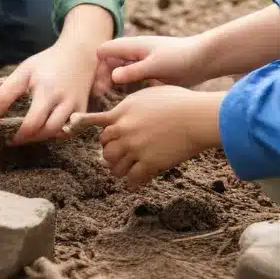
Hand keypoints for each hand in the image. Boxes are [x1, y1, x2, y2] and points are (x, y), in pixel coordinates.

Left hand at [0, 36, 97, 144]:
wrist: (79, 54)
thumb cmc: (47, 62)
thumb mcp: (23, 72)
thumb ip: (5, 93)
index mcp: (47, 91)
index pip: (32, 123)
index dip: (18, 135)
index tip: (6, 137)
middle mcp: (64, 102)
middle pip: (47, 132)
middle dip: (30, 139)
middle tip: (15, 138)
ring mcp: (77, 108)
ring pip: (59, 134)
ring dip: (42, 137)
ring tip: (28, 133)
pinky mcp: (83, 112)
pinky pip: (69, 131)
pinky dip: (56, 134)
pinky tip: (45, 128)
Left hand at [73, 86, 222, 188]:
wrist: (195, 117)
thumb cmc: (178, 101)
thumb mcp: (148, 93)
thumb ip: (131, 103)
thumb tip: (125, 106)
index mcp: (122, 112)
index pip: (95, 123)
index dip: (92, 130)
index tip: (83, 135)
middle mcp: (124, 130)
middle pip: (104, 147)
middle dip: (109, 151)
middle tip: (116, 155)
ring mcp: (135, 148)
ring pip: (113, 165)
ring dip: (117, 169)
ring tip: (122, 171)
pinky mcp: (148, 164)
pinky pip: (131, 179)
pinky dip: (131, 183)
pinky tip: (133, 185)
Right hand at [95, 34, 208, 91]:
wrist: (204, 59)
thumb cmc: (180, 58)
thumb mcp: (155, 66)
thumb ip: (133, 71)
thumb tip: (112, 77)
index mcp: (132, 46)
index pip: (103, 52)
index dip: (99, 68)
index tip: (102, 87)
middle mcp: (134, 52)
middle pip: (109, 62)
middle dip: (104, 78)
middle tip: (103, 96)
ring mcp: (142, 61)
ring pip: (119, 71)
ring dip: (113, 83)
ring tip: (112, 99)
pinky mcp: (150, 71)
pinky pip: (132, 78)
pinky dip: (126, 86)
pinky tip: (128, 99)